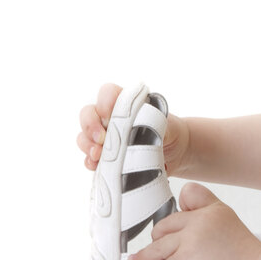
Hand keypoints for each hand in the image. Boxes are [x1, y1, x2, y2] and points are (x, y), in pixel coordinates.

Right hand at [76, 83, 190, 172]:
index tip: (109, 115)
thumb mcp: (165, 124)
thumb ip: (150, 124)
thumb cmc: (169, 131)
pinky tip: (95, 166)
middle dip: (89, 125)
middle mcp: (110, 118)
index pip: (107, 93)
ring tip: (97, 155)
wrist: (175, 152)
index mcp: (124, 103)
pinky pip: (89, 158)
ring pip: (84, 137)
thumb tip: (135, 135)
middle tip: (100, 139)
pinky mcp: (105, 157)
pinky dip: (90, 162)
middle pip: (88, 114)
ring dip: (87, 145)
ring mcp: (105, 137)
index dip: (104, 102)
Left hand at [128, 183, 260, 259]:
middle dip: (159, 237)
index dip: (177, 208)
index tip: (167, 220)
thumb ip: (208, 216)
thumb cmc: (244, 257)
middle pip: (166, 223)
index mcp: (213, 209)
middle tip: (158, 247)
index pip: (187, 194)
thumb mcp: (229, 224)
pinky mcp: (184, 258)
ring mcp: (191, 238)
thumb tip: (181, 217)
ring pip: (158, 244)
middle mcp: (201, 219)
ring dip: (148, 255)